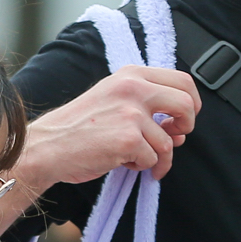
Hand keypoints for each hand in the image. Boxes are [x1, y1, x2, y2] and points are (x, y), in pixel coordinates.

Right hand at [14, 66, 200, 193]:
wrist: (48, 146)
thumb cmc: (80, 127)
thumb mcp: (112, 99)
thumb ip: (146, 106)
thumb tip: (179, 128)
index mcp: (131, 75)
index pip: (182, 80)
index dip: (192, 102)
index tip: (183, 119)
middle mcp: (134, 88)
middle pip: (187, 104)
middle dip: (187, 126)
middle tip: (175, 139)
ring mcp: (131, 113)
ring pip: (168, 142)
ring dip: (158, 157)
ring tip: (136, 159)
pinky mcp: (129, 139)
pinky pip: (153, 159)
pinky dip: (142, 167)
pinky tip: (123, 163)